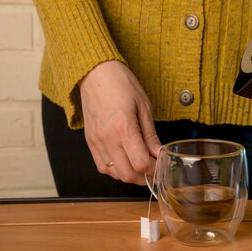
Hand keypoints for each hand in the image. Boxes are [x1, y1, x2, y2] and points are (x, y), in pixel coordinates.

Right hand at [78, 60, 161, 184]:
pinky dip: (115, 170)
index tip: (161, 164)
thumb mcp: (144, 106)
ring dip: (129, 174)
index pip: (141, 164)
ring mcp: (96, 142)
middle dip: (143, 177)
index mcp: (123, 128)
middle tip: (154, 169)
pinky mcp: (89, 142)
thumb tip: (159, 153)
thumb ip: (150, 135)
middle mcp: (107, 139)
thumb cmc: (121, 84)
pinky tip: (125, 160)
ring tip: (140, 165)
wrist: (95, 73)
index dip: (154, 169)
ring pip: (113, 174)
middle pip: (127, 175)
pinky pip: (101, 166)